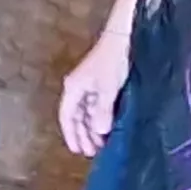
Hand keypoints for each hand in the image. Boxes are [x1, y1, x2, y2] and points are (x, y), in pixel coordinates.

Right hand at [57, 32, 129, 154]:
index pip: (67, 117)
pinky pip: (97, 106)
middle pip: (76, 117)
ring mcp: (90, 86)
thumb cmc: (112, 62)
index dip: (71, 134)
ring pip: (87, 112)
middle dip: (83, 135)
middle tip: (92, 153)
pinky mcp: (102, 83)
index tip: (77, 150)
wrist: (123, 37)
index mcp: (73, 89)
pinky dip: (100, 118)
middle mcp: (78, 88)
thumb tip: (98, 132)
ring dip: (92, 128)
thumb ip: (102, 111)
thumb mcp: (108, 89)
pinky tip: (108, 128)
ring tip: (101, 145)